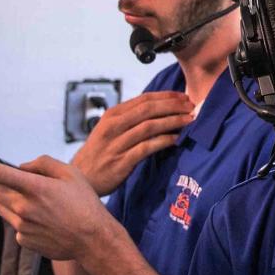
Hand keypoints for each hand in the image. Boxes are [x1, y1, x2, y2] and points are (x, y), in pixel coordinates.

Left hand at [0, 152, 115, 262]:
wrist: (94, 241)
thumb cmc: (86, 205)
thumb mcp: (70, 174)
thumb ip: (43, 164)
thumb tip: (22, 168)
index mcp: (35, 188)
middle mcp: (24, 208)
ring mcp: (22, 226)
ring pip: (2, 207)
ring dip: (1, 197)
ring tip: (10, 191)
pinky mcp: (25, 241)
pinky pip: (15, 224)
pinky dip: (20, 217)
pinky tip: (39, 218)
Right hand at [72, 90, 194, 195]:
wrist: (82, 178)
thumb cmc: (100, 153)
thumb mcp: (109, 130)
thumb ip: (129, 119)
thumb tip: (157, 110)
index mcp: (112, 115)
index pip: (143, 99)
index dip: (166, 96)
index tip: (183, 97)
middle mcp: (113, 126)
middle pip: (148, 110)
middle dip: (172, 106)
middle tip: (191, 106)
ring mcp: (117, 144)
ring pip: (149, 127)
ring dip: (172, 121)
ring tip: (189, 120)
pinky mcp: (122, 161)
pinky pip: (147, 148)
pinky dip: (163, 141)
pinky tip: (176, 140)